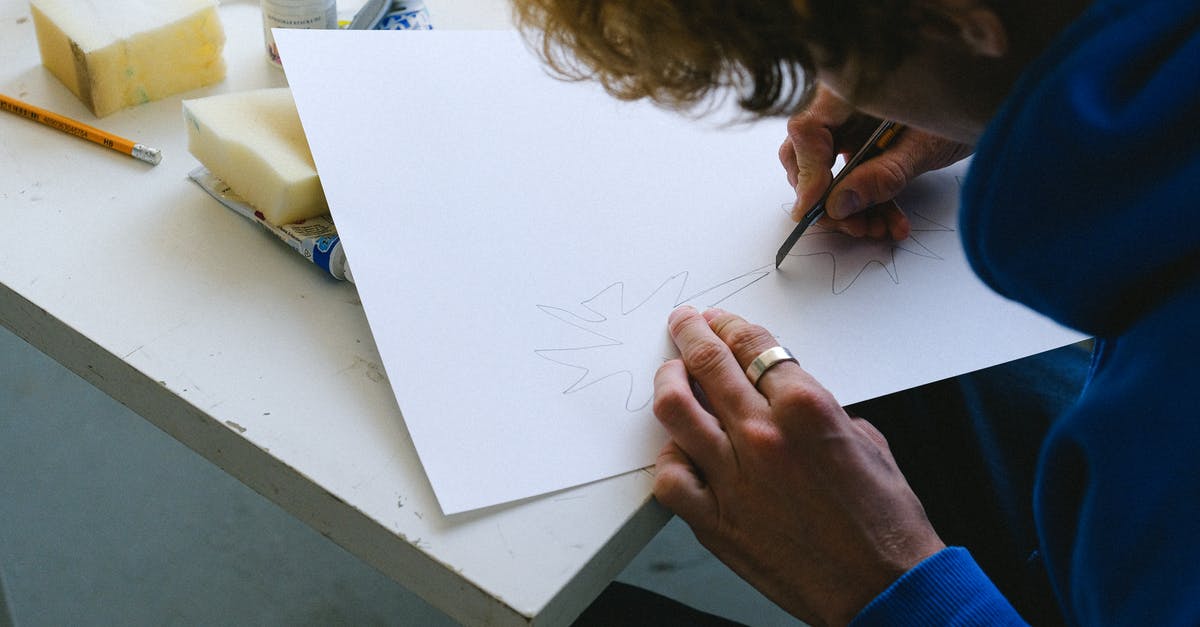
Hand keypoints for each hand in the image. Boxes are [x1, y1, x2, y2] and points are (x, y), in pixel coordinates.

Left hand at [653, 306, 945, 626]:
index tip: (722, 321)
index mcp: (806, 409)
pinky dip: (669, 457)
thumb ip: (821, 411)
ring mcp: (733, 478)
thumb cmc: (885, 522)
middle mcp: (763, 436)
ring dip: (668, 379)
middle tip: (686, 323)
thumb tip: (788, 396)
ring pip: (676, 409)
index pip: (754, 345)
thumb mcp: (868, 442)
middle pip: (709, 363)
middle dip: (692, 333)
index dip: (733, 326)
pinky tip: (678, 450)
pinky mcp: (716, 521)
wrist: (882, 588)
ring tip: (670, 372)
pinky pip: (670, 477)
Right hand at [779, 86, 973, 239]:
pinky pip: (856, 179)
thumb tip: (839, 205)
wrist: (992, 100)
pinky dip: (871, 204)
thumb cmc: (964, 104)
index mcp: (850, 90)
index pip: (806, 130)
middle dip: (828, 199)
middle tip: (851, 226)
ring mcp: (853, 127)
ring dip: (851, 210)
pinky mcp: (867, 146)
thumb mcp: (924, 145)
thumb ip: (881, 175)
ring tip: (877, 230)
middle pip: (808, 156)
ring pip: (831, 175)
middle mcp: (843, 107)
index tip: (817, 208)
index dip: (807, 172)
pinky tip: (891, 223)